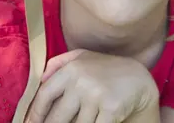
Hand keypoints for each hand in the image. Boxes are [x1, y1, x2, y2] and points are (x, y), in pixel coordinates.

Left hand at [26, 49, 158, 122]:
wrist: (138, 79)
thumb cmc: (105, 69)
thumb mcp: (82, 57)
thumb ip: (58, 64)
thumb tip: (40, 80)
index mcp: (71, 69)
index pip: (45, 95)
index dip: (35, 114)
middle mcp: (81, 81)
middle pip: (57, 117)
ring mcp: (96, 96)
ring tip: (78, 120)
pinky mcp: (111, 109)